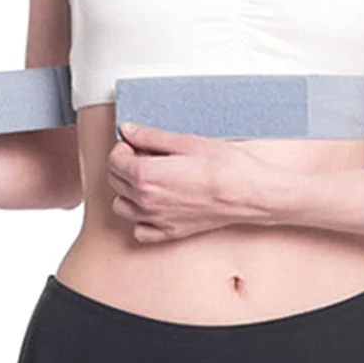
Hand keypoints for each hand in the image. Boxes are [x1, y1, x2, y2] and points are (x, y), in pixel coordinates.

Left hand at [107, 121, 282, 242]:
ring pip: (122, 207)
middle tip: (142, 156)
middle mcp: (146, 202)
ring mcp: (157, 220)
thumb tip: (128, 130)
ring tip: (147, 179)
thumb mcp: (186, 142)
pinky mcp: (170, 232)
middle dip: (123, 166)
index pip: (114, 161)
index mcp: (146, 177)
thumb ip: (151, 137)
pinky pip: (140, 230)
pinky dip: (139, 218)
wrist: (250, 193)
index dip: (121, 148)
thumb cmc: (225, 166)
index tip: (133, 144)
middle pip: (115, 182)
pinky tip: (153, 204)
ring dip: (127, 191)